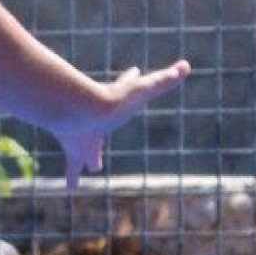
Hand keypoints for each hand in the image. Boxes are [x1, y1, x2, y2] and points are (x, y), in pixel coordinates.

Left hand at [57, 60, 190, 189]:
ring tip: (80, 173)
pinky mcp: (76, 151)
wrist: (79, 113)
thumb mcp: (144, 89)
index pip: (127, 84)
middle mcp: (99, 118)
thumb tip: (186, 64)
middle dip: (106, 125)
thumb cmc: (113, 100)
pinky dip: (72, 178)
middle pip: (106, 120)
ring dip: (81, 162)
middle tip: (104, 133)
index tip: (133, 70)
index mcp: (117, 102)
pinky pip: (73, 169)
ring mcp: (85, 135)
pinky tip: (70, 189)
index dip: (132, 77)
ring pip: (83, 150)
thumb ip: (164, 80)